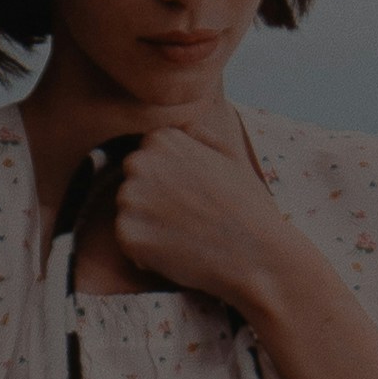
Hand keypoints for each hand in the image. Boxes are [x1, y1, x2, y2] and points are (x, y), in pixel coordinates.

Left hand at [97, 122, 301, 323]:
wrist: (251, 250)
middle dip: (150, 198)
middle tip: (184, 214)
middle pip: (131, 183)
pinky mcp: (126, 235)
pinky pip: (126, 240)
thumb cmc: (244, 203)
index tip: (188, 191)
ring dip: (146, 223)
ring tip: (181, 230)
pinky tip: (174, 249)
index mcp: (162, 140)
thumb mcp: (228, 155)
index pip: (145, 157)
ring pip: (126, 211)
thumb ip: (200, 136)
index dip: (165, 178)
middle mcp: (140, 164)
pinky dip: (143, 248)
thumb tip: (185, 128)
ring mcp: (130, 200)